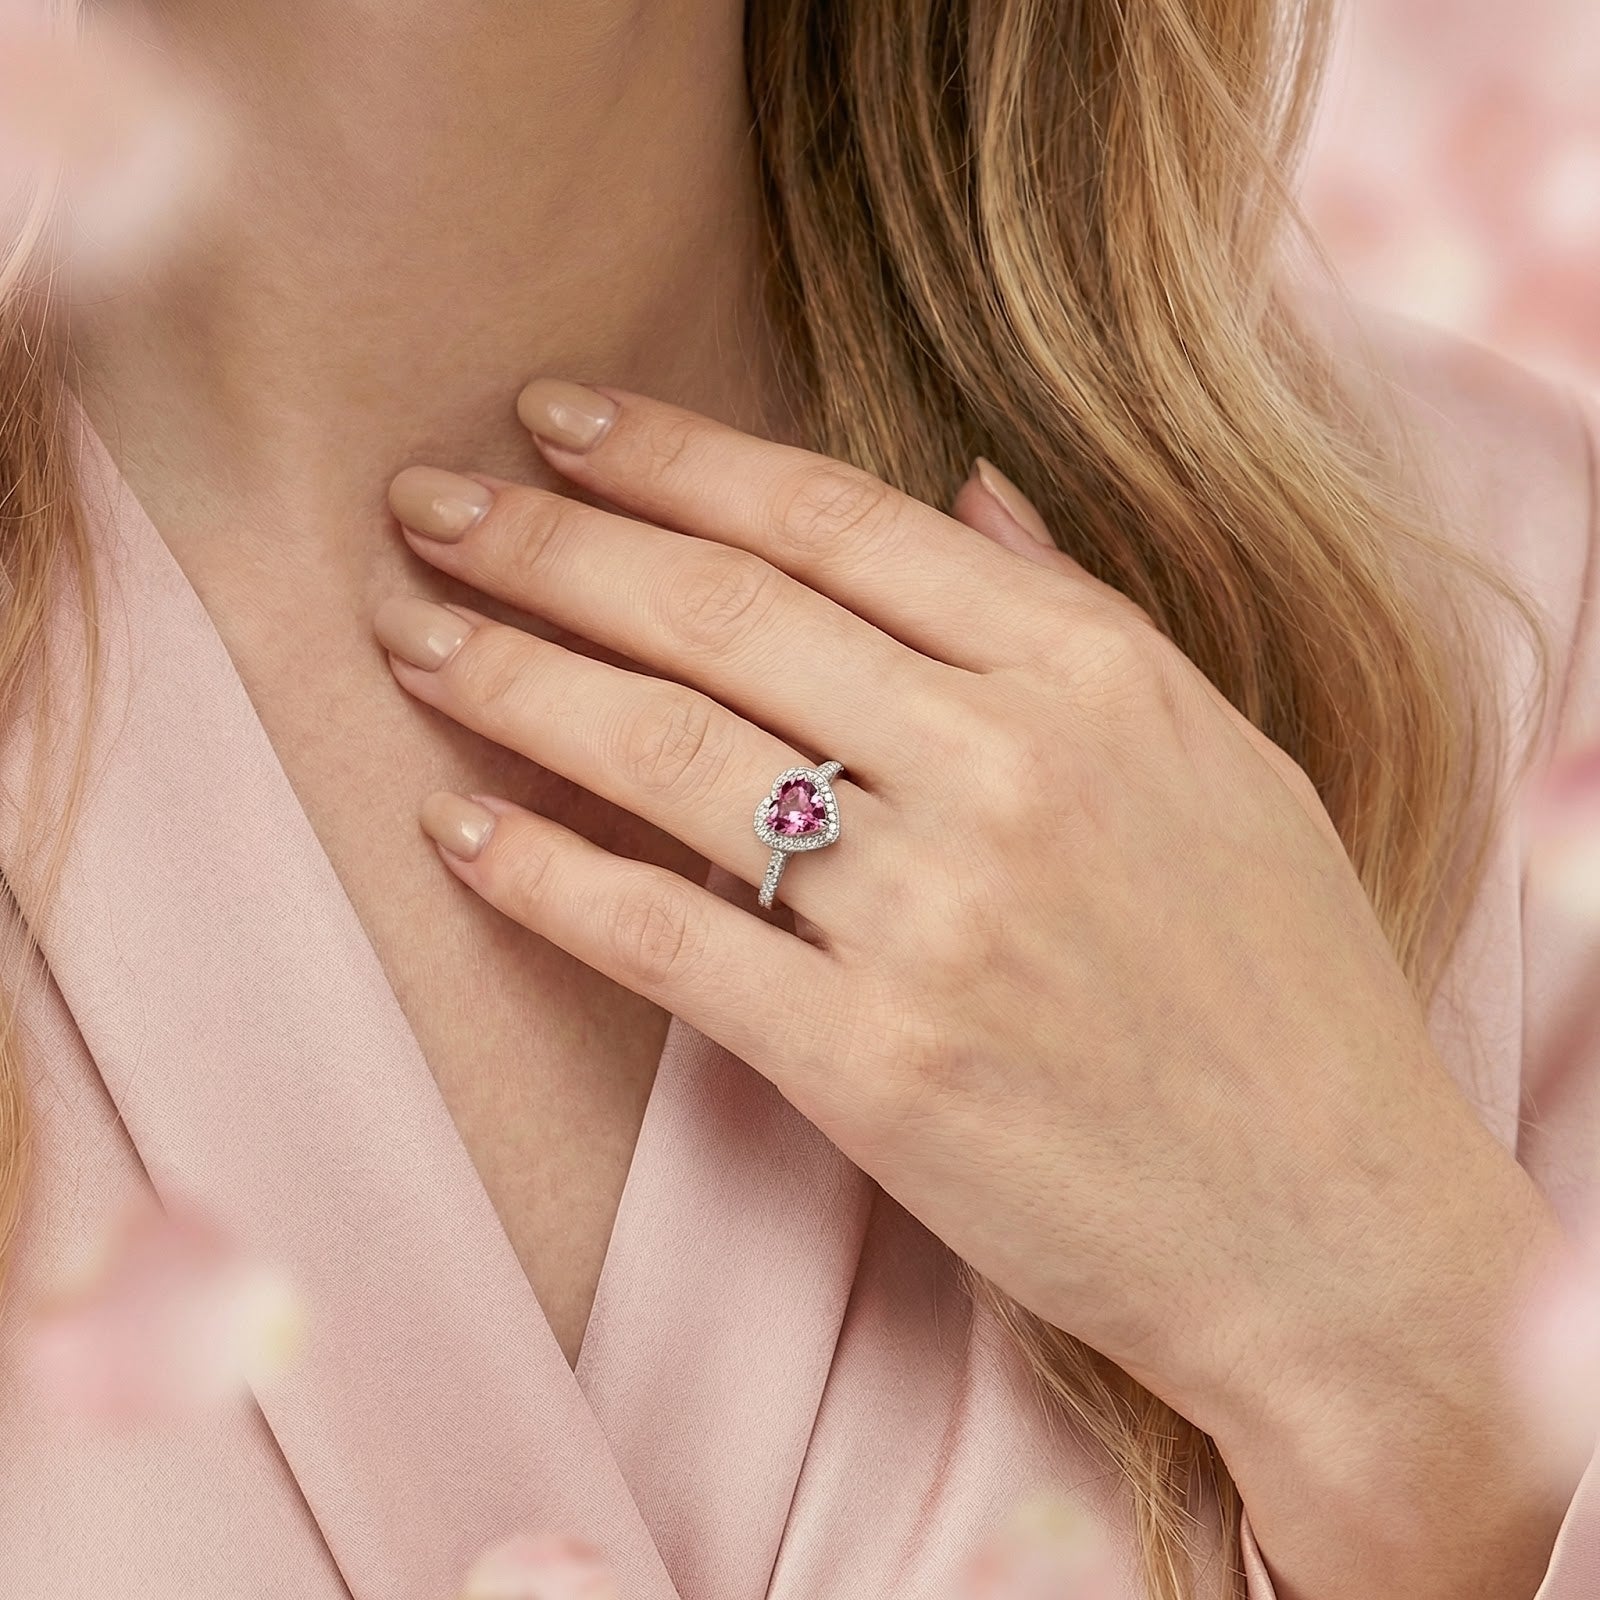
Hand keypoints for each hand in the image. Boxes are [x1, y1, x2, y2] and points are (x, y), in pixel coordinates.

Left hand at [372, 378, 1546, 1463]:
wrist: (1331, 1230)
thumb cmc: (1284, 987)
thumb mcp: (1220, 758)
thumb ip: (1081, 611)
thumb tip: (966, 482)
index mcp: (1094, 676)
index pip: (834, 521)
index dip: (671, 456)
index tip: (554, 418)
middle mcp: (1006, 771)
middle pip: (724, 614)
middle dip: (550, 545)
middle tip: (423, 503)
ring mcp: (935, 921)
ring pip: (670, 757)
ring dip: (515, 685)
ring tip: (409, 638)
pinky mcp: (874, 1070)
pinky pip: (671, 944)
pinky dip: (549, 882)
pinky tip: (456, 836)